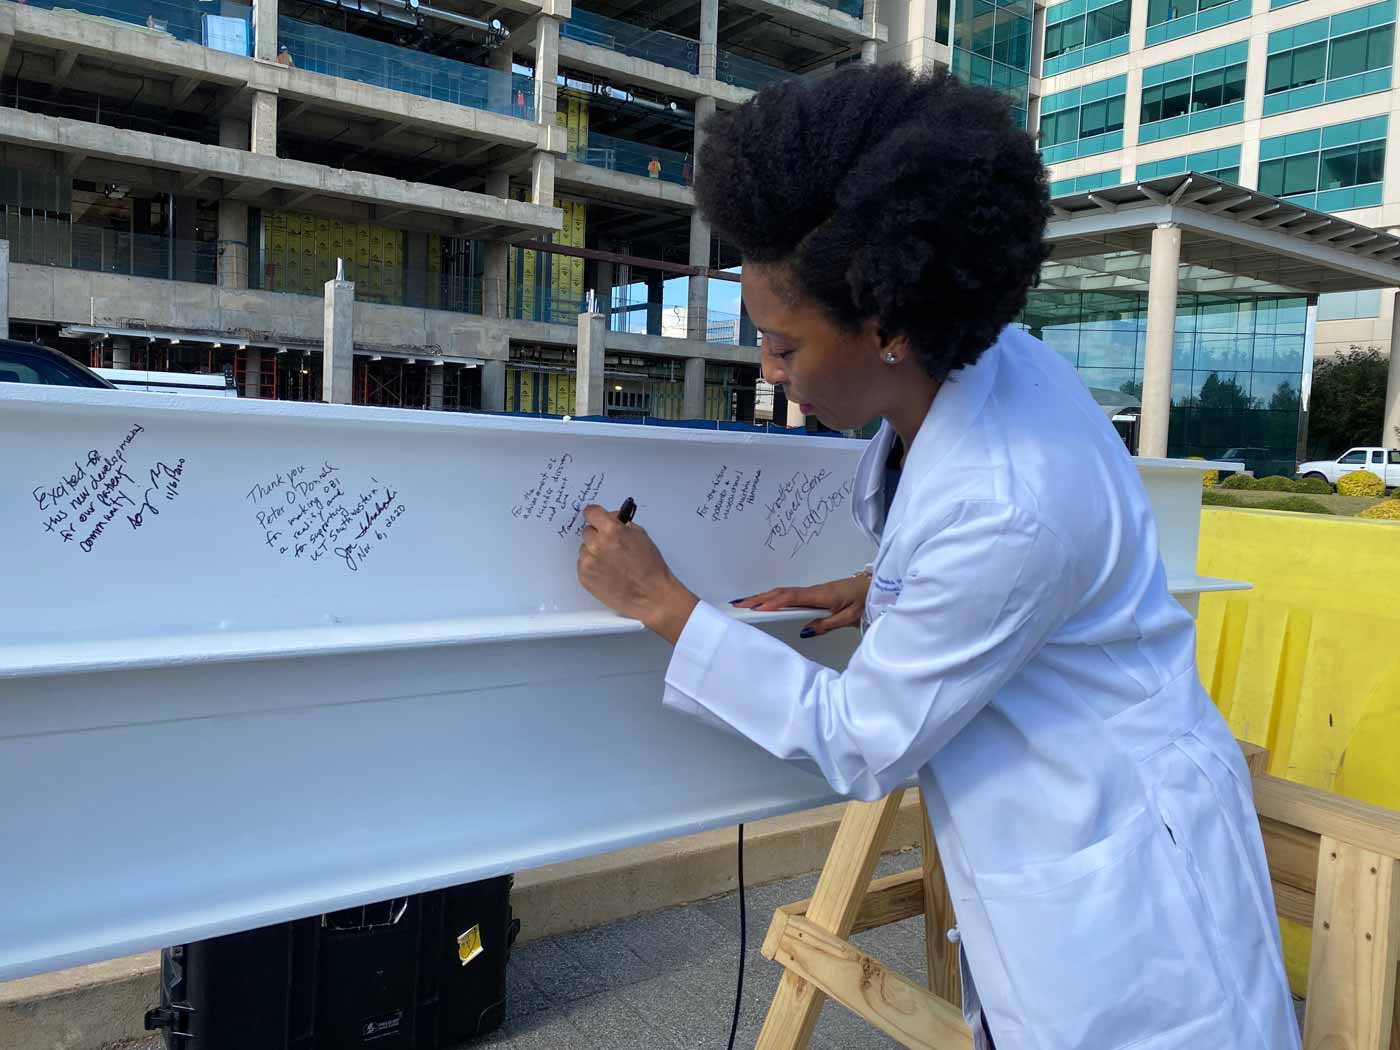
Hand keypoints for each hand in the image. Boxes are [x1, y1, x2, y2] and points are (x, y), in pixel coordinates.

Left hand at [577, 504, 697, 643]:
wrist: (650, 595)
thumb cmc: (649, 567)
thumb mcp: (641, 535)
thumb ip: (622, 524)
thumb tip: (611, 518)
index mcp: (610, 530)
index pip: (591, 512)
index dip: (596, 515)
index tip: (597, 518)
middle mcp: (596, 544)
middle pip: (587, 531)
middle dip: (598, 535)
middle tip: (611, 545)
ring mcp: (588, 561)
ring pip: (585, 548)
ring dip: (595, 551)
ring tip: (612, 562)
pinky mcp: (584, 576)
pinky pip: (584, 564)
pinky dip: (593, 566)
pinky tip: (608, 572)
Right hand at [731, 574, 869, 636]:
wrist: (876, 588)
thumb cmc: (864, 602)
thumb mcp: (848, 618)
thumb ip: (826, 624)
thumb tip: (803, 631)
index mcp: (820, 595)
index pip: (791, 597)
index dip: (773, 602)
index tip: (755, 607)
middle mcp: (813, 591)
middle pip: (782, 593)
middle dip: (759, 598)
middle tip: (737, 604)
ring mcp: (813, 591)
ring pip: (784, 593)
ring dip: (764, 597)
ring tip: (744, 604)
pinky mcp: (815, 594)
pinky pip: (790, 595)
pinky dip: (774, 598)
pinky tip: (766, 604)